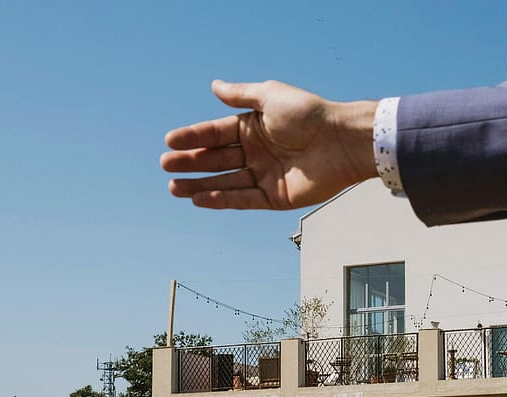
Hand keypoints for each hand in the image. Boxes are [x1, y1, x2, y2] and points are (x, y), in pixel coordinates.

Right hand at [161, 80, 377, 210]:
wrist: (341, 142)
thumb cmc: (309, 114)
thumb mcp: (270, 96)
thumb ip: (240, 95)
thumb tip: (214, 86)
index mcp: (254, 127)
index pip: (216, 133)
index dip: (193, 137)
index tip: (170, 141)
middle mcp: (257, 152)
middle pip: (216, 159)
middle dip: (190, 163)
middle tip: (166, 165)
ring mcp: (265, 176)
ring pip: (225, 182)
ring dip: (199, 185)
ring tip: (174, 187)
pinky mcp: (275, 198)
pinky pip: (243, 199)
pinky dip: (221, 200)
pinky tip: (200, 199)